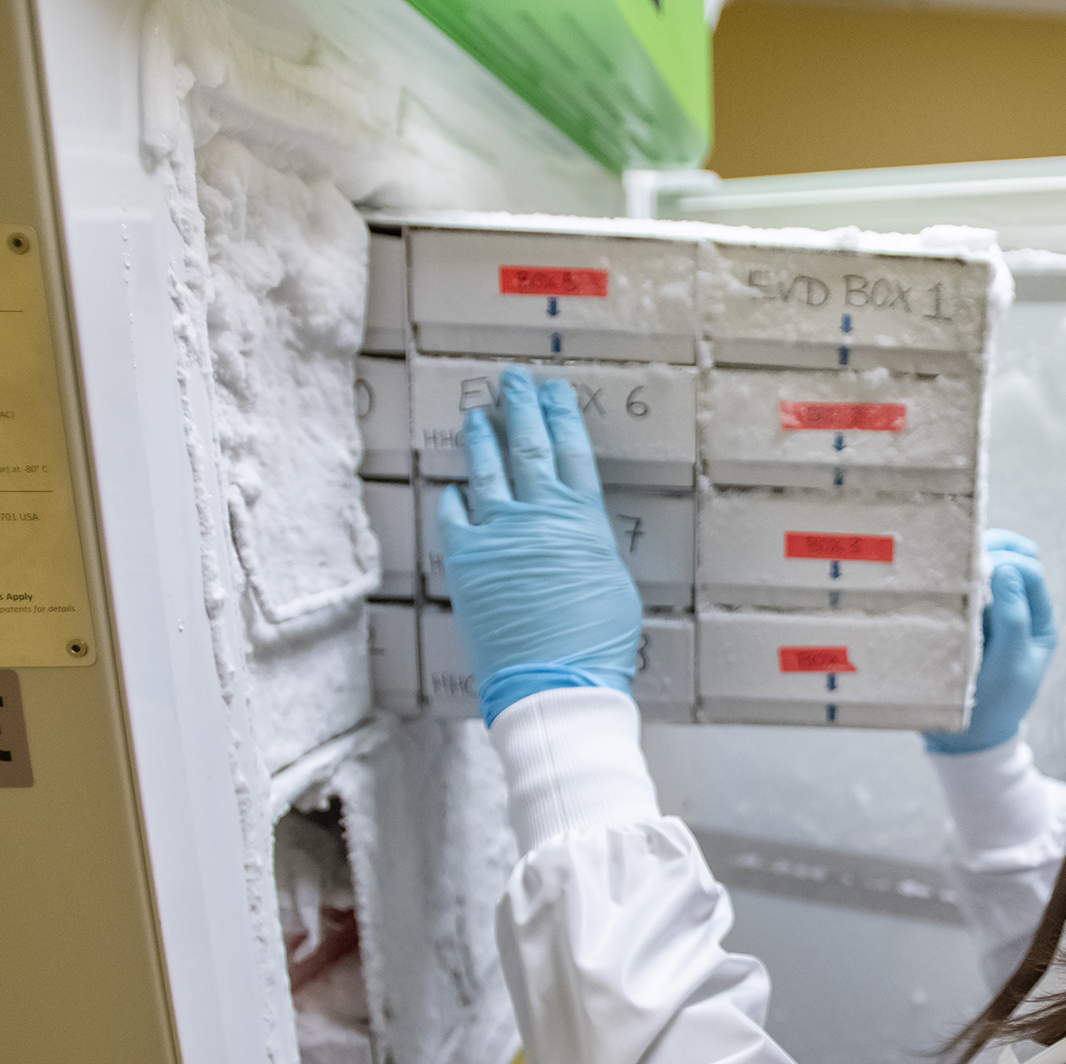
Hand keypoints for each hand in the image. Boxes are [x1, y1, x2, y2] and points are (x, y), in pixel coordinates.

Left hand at [435, 368, 642, 723]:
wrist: (555, 681)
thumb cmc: (598, 643)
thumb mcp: (612, 583)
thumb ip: (589, 546)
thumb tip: (576, 534)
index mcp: (584, 519)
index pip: (573, 451)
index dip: (563, 417)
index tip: (556, 392)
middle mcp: (540, 515)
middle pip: (530, 446)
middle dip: (522, 408)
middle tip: (514, 380)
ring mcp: (498, 533)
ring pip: (487, 470)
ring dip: (482, 438)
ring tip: (477, 416)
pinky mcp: (465, 559)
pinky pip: (454, 515)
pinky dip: (454, 497)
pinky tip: (453, 489)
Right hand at [924, 530, 1057, 754]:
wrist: (967, 736)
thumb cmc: (996, 702)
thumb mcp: (1012, 663)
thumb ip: (1014, 616)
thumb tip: (1005, 568)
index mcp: (1038, 620)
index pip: (1030, 572)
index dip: (1008, 561)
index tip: (981, 567)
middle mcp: (1017, 610)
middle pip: (1010, 560)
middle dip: (991, 549)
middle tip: (965, 550)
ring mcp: (990, 613)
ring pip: (986, 569)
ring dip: (971, 561)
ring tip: (952, 559)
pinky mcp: (965, 619)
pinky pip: (963, 587)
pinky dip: (955, 578)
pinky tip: (940, 577)